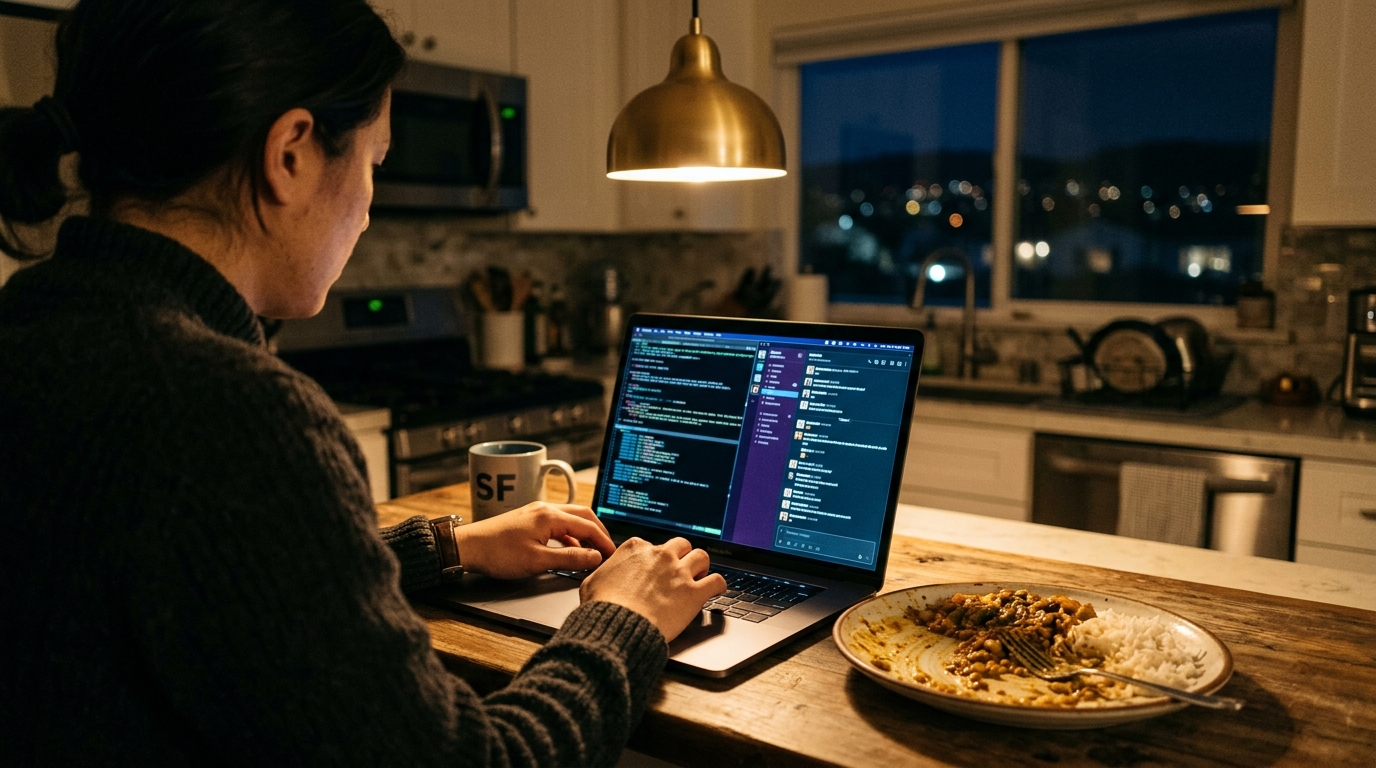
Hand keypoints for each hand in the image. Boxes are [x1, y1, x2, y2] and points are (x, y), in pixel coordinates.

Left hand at [451, 503, 614, 579]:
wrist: (468, 547)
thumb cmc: (498, 554)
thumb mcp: (538, 561)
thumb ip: (570, 559)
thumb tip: (594, 558)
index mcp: (550, 516)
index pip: (588, 526)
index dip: (604, 542)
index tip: (613, 555)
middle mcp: (546, 508)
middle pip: (583, 516)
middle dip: (598, 532)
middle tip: (608, 549)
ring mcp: (536, 512)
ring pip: (570, 519)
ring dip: (584, 534)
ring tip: (592, 551)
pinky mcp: (529, 519)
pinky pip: (557, 524)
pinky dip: (569, 536)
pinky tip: (570, 550)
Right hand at [578, 537, 727, 642]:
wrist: (618, 626)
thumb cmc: (602, 607)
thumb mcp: (592, 581)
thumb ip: (604, 572)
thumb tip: (602, 574)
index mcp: (636, 549)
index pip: (653, 545)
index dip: (654, 558)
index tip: (654, 569)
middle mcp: (660, 555)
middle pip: (681, 545)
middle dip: (681, 556)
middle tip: (679, 570)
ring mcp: (679, 572)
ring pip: (702, 556)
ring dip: (701, 566)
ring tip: (698, 577)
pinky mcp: (694, 592)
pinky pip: (717, 581)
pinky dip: (718, 585)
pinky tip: (714, 590)